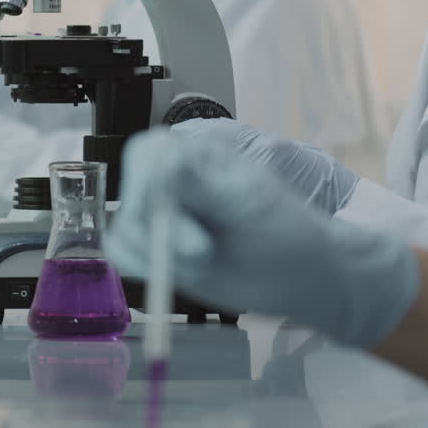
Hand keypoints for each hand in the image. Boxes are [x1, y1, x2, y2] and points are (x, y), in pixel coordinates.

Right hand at [106, 129, 417, 347]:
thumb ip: (203, 185)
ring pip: (124, 229)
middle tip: (202, 253)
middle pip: (132, 194)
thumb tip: (162, 167)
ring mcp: (164, 218)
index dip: (145, 180)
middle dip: (160, 228)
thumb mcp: (250, 201)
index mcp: (198, 156)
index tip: (162, 209)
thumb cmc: (287, 231)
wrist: (302, 275)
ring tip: (203, 262)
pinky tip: (180, 274)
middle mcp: (174, 183)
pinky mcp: (159, 252)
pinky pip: (126, 256)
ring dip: (154, 253)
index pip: (148, 153)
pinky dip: (143, 269)